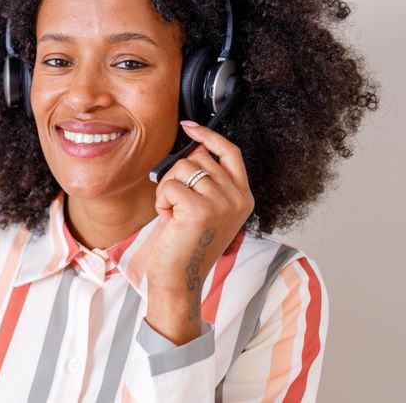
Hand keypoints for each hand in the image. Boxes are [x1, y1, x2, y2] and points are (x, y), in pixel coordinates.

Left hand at [146, 121, 254, 299]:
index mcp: (244, 198)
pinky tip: (168, 221)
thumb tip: (196, 149)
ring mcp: (221, 203)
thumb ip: (209, 181)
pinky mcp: (200, 209)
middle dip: (177, 177)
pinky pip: (170, 185)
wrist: (179, 279)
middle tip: (175, 205)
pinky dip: (161, 200)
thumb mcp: (207, 209)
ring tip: (172, 214)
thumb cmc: (186, 244)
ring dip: (167, 190)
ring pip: (182, 169)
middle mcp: (237, 199)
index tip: (189, 127)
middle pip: (198, 159)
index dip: (209, 137)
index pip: (230, 152)